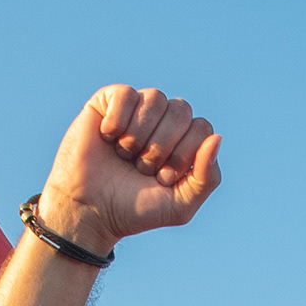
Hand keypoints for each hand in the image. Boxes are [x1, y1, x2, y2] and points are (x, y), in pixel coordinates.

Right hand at [35, 87, 221, 256]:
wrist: (89, 211)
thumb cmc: (134, 209)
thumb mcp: (180, 206)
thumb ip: (208, 178)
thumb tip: (217, 138)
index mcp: (183, 142)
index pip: (202, 128)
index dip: (184, 154)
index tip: (162, 178)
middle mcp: (163, 121)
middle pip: (182, 110)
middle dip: (162, 146)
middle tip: (142, 168)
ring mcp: (137, 110)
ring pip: (155, 98)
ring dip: (140, 135)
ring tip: (125, 155)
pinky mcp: (109, 102)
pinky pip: (126, 94)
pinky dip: (118, 120)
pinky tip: (107, 137)